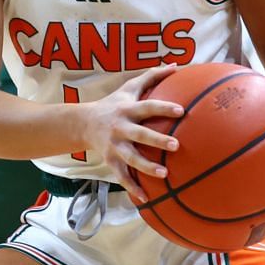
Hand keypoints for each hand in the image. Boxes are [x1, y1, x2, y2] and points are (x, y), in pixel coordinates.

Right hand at [81, 64, 182, 198]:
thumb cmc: (113, 104)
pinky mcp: (110, 161)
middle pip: (140, 134)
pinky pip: (122, 177)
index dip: (163, 108)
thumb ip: (152, 76)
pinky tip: (146, 198)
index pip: (147, 107)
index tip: (181, 111)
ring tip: (164, 174)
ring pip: (131, 158)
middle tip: (176, 145)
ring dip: (146, 167)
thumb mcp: (129, 87)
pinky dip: (132, 188)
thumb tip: (177, 65)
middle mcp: (120, 128)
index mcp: (127, 110)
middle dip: (157, 140)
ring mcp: (114, 146)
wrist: (83, 123)